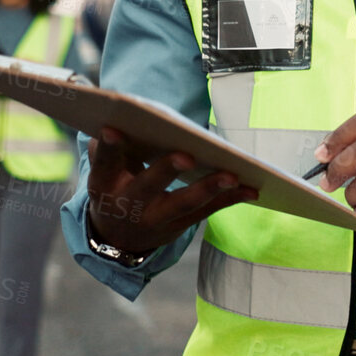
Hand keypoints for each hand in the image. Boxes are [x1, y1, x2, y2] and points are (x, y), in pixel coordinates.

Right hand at [85, 126, 257, 257]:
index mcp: (104, 184)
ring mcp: (156, 218)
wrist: (118, 238)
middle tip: (185, 156)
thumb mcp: (104, 170)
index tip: (112, 130)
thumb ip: (108, 146)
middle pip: (148, 187)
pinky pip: (207, 211)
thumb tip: (116, 117)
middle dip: (166, 170)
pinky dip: (230, 199)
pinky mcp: (179, 226)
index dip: (108, 148)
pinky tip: (251, 188)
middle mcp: (129, 204)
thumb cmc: (114, 187)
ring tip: (232, 175)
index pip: (104, 164)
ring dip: (209, 188)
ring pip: (184, 203)